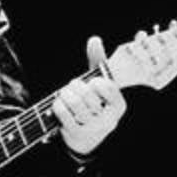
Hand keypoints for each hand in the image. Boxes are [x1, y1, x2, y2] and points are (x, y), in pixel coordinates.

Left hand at [52, 35, 125, 155]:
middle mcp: (108, 119)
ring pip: (73, 102)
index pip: (106, 87)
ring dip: (64, 94)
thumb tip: (94, 39)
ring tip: (65, 95)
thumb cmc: (93, 103)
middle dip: (75, 86)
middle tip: (73, 88)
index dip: (95, 82)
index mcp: (119, 106)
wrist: (86, 137)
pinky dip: (57, 104)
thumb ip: (98, 61)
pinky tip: (59, 105)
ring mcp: (92, 128)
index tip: (92, 84)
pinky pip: (62, 111)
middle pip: (86, 93)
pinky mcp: (76, 134)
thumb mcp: (99, 85)